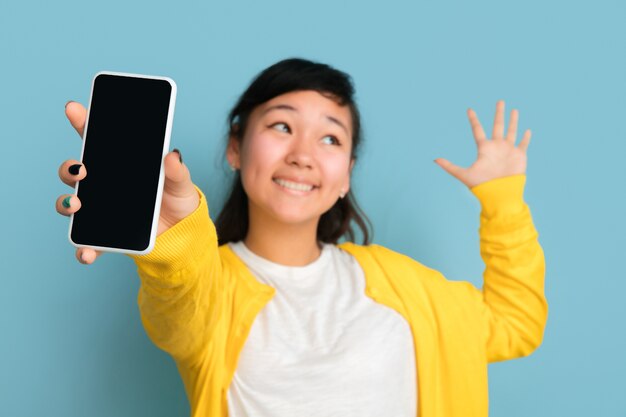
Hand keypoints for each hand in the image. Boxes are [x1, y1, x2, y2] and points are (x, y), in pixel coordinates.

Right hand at [56, 101, 199, 263]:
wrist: (182, 233)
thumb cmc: (177, 199)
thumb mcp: (181, 183)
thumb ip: (177, 171)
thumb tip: (172, 155)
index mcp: (120, 164)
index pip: (97, 139)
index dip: (83, 121)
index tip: (74, 108)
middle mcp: (103, 184)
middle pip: (75, 171)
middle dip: (70, 168)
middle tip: (81, 169)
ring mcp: (100, 209)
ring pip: (72, 203)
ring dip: (67, 203)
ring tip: (77, 203)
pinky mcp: (105, 235)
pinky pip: (87, 243)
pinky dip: (84, 248)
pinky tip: (87, 252)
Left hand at [435, 100, 530, 187]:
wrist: (499, 194)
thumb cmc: (481, 185)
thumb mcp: (463, 174)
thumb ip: (449, 166)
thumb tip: (434, 160)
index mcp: (484, 149)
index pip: (478, 130)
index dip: (473, 119)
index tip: (469, 109)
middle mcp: (496, 147)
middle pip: (498, 125)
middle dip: (499, 113)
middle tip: (500, 101)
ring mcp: (508, 150)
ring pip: (511, 131)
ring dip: (513, 121)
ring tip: (514, 109)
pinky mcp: (519, 155)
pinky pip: (523, 144)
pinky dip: (526, 137)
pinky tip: (528, 130)